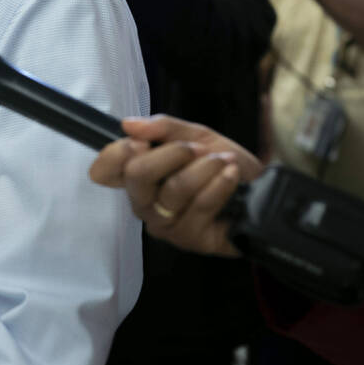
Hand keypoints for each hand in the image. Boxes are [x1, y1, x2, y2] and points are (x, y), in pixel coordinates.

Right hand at [89, 115, 263, 257]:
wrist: (261, 191)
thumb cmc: (222, 164)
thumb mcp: (195, 135)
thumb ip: (163, 128)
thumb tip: (128, 125)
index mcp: (137, 177)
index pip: (102, 170)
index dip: (117, 152)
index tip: (142, 142)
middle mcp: (143, 203)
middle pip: (137, 175)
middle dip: (172, 153)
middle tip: (195, 149)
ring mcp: (165, 224)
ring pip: (174, 188)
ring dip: (205, 168)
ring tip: (224, 162)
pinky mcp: (190, 239)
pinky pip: (201, 204)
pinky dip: (220, 183)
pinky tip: (231, 177)